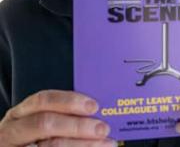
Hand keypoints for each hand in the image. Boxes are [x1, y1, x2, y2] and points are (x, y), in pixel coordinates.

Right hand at [0, 90, 115, 146]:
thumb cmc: (31, 135)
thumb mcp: (38, 120)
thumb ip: (63, 114)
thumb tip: (96, 109)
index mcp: (20, 113)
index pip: (43, 100)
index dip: (69, 101)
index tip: (93, 105)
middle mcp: (13, 131)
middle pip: (45, 124)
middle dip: (78, 126)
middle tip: (102, 128)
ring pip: (50, 146)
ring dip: (81, 145)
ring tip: (104, 144)